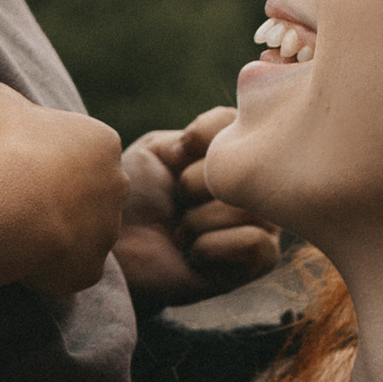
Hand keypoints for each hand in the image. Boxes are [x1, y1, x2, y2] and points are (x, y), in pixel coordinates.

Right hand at [0, 78, 127, 299]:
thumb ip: (4, 96)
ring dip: (55, 230)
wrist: (2, 204)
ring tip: (17, 226)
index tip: (19, 162)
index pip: (81, 149)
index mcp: (104, 142)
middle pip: (88, 191)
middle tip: (19, 197)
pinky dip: (49, 265)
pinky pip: (70, 268)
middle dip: (59, 194)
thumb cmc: (1, 147)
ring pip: (82, 231)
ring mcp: (108, 231)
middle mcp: (118, 185)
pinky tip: (21, 254)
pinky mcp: (91, 268)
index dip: (47, 156)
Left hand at [116, 107, 282, 304]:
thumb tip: (227, 153)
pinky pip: (252, 241)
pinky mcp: (262, 259)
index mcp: (233, 153)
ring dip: (196, 221)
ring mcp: (264, 219)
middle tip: (177, 206)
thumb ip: (199, 134)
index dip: (200, 137)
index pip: (235, 121)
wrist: (118, 251)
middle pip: (241, 167)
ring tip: (181, 233)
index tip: (174, 158)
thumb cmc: (135, 201)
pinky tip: (194, 255)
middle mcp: (256, 183)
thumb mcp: (157, 151)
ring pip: (245, 206)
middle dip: (192, 186)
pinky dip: (211, 247)